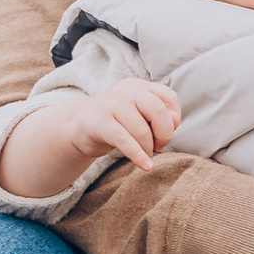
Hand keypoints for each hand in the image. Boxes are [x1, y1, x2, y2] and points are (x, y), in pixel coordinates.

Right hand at [0, 74, 180, 202]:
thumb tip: (175, 121)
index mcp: (138, 86)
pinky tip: (146, 166)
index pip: (168, 97)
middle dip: (164, 133)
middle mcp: (125, 91)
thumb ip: (159, 117)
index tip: (166, 133)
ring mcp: (110, 104)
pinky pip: (124, 140)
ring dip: (148, 148)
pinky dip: (138, 155)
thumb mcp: (139, 117)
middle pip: (157, 110)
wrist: (78, 127)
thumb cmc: (116, 123)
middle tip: (159, 146)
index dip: (173, 118)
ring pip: (141, 129)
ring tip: (146, 155)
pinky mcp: (98, 122)